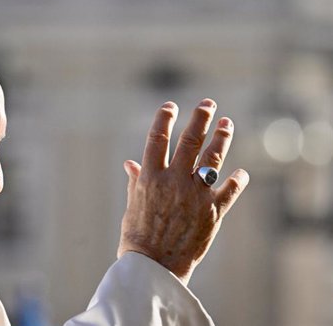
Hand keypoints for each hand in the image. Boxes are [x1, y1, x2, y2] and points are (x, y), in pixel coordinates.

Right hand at [117, 99, 248, 284]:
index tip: (171, 106)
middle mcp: (174, 180)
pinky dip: (238, 180)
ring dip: (222, 138)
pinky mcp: (213, 212)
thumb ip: (136, 181)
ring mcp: (195, 195)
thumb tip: (130, 163)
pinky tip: (241, 172)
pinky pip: (229, 190)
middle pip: (190, 141)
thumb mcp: (132, 206)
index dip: (164, 118)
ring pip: (212, 159)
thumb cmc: (137, 238)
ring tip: (227, 124)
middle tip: (208, 104)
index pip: (157, 138)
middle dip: (200, 118)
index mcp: (150, 177)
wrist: (154, 268)